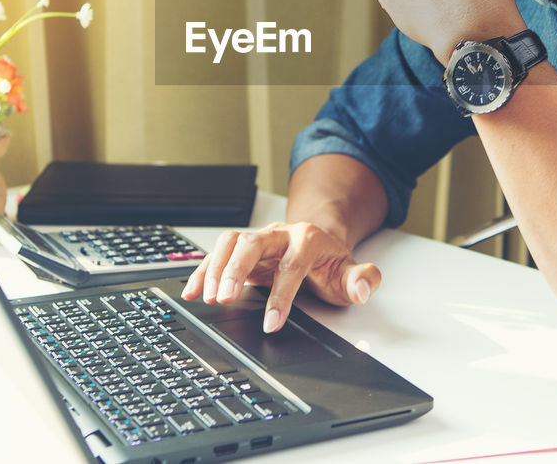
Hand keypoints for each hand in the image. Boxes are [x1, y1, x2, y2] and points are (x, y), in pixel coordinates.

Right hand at [180, 221, 380, 332]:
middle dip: (235, 270)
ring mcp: (258, 239)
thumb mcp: (349, 273)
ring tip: (205, 296)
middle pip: (252, 243)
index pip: (291, 264)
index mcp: (307, 239)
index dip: (281, 294)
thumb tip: (364, 286)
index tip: (271, 323)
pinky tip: (192, 290)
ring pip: (231, 242)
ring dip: (215, 268)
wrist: (318, 240)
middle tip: (223, 299)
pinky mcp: (242, 249)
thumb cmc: (330, 262)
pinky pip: (218, 254)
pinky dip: (202, 271)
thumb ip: (362, 280)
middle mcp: (279, 234)